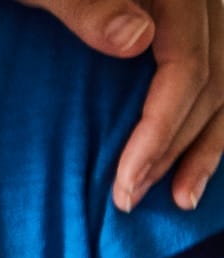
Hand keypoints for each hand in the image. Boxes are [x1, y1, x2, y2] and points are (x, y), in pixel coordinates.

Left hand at [22, 0, 223, 208]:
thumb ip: (86, 3)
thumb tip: (137, 39)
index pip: (187, 66)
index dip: (162, 129)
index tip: (127, 181)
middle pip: (215, 78)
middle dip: (177, 146)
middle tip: (132, 198)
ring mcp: (200, 7)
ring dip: (209, 138)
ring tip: (183, 196)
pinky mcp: (186, 19)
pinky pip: (216, 66)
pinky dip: (210, 114)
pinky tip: (196, 154)